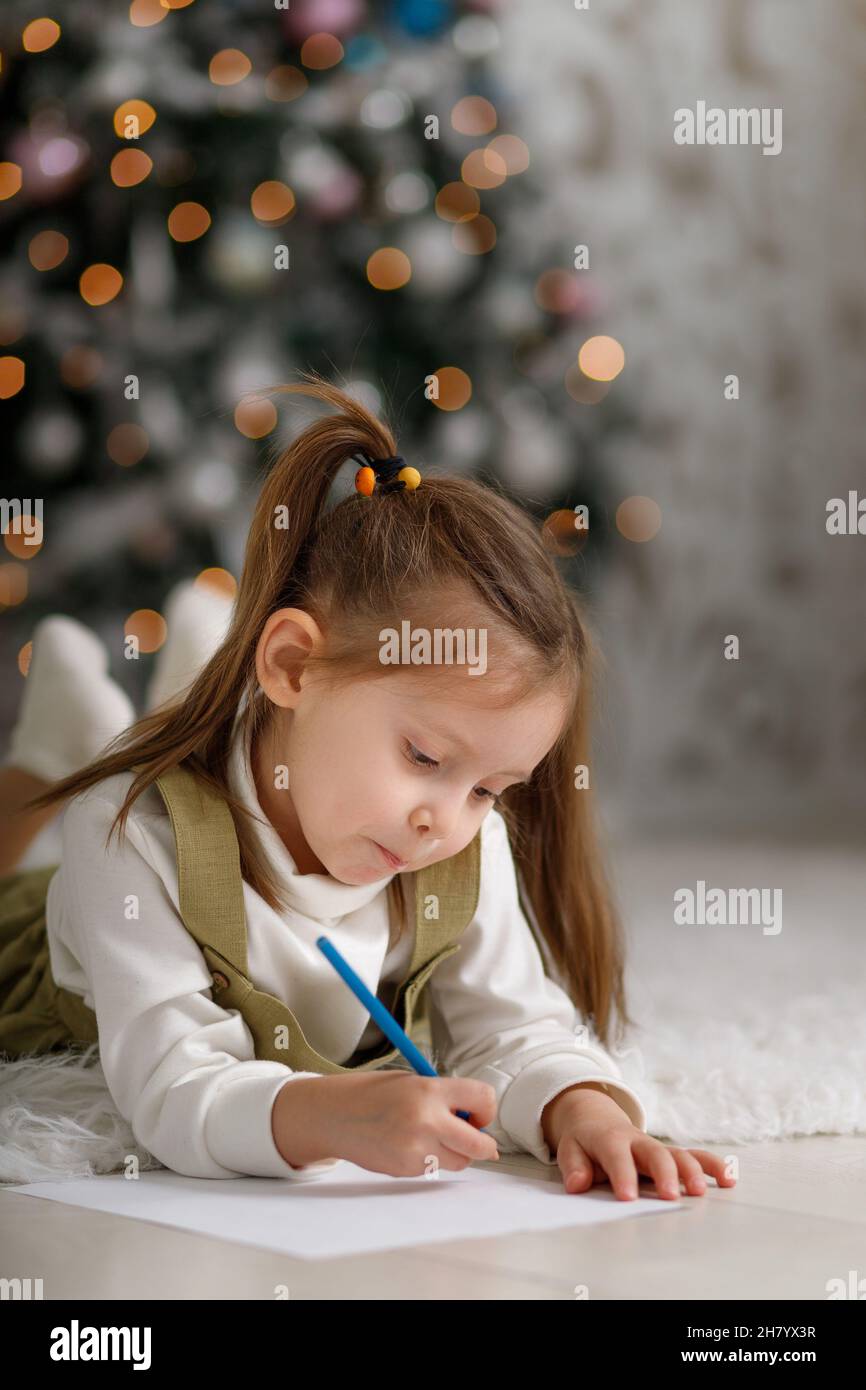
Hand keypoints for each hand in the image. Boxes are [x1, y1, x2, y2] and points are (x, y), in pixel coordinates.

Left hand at [541, 1083, 736, 1200]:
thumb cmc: (584, 1140)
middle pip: (655, 1154)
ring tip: (702, 1191)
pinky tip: (729, 1180)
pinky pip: (695, 1157)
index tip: (627, 1198)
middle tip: (670, 1197)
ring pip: (679, 1154)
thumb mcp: (569, 1148)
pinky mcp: (671, 1155)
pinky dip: (712, 1166)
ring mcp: (658, 1148)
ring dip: (693, 1171)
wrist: (596, 1118)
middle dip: (664, 1174)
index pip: (617, 1156)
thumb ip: (574, 1166)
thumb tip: (577, 1185)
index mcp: (610, 1139)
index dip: (622, 1175)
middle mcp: (639, 1141)